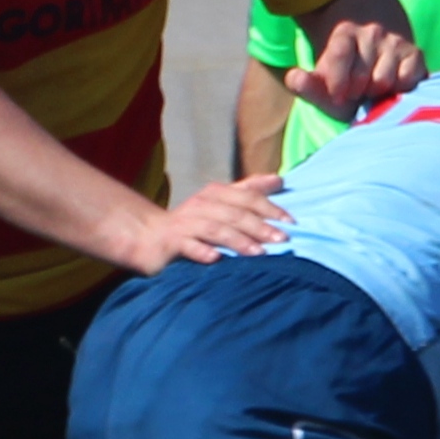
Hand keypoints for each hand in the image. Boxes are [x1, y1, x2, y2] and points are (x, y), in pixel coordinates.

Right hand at [123, 174, 288, 271]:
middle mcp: (202, 204)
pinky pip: (188, 246)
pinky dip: (202, 251)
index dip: (270, 208)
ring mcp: (186, 223)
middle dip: (260, 226)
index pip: (248, 197)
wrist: (149, 236)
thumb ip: (249, 191)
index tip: (291, 222)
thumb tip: (279, 180)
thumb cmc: (193, 221)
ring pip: (216, 229)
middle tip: (282, 239)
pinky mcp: (171, 242)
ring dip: (238, 240)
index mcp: (216, 193)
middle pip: (235, 213)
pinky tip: (216, 258)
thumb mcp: (221, 203)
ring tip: (259, 252)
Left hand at [285, 19, 424, 125]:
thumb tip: (293, 78)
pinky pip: (406, 79)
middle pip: (361, 74)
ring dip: (377, 92)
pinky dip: (398, 89)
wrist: (375, 59)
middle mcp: (371, 32)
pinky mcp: (415, 54)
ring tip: (372, 89)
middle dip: (356, 91)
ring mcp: (395, 41)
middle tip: (356, 92)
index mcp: (344, 33)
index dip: (337, 81)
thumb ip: (307, 85)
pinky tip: (391, 87)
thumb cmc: (346, 80)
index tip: (337, 96)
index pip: (339, 53)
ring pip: (383, 79)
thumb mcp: (324, 84)